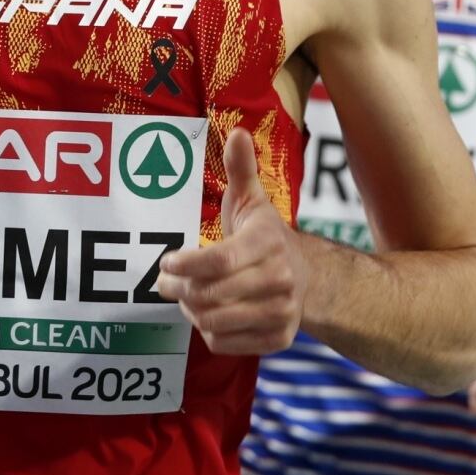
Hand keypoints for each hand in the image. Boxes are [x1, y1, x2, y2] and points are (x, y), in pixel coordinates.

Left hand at [155, 130, 299, 355]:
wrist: (311, 278)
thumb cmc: (266, 237)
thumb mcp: (254, 202)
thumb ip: (241, 170)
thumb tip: (236, 132)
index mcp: (268, 244)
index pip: (220, 261)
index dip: (185, 264)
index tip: (165, 263)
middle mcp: (279, 280)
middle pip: (210, 294)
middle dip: (177, 289)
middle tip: (164, 282)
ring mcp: (281, 313)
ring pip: (213, 321)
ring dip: (189, 310)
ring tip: (184, 296)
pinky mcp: (277, 338)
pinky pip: (224, 342)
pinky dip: (207, 331)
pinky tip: (208, 313)